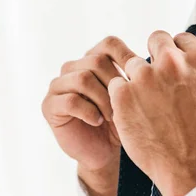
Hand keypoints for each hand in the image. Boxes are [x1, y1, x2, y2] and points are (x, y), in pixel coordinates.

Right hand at [41, 36, 141, 172]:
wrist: (104, 151)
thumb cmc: (120, 120)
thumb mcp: (130, 95)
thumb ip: (133, 74)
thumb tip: (146, 60)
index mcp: (92, 59)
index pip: (109, 44)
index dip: (126, 56)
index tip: (139, 76)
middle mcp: (72, 67)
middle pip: (96, 61)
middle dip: (114, 84)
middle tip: (124, 106)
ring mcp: (58, 84)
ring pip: (83, 78)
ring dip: (103, 99)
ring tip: (112, 116)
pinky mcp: (49, 105)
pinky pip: (70, 100)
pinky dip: (89, 112)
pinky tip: (97, 121)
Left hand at [107, 30, 195, 195]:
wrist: (191, 168)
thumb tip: (184, 62)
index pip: (179, 38)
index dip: (174, 52)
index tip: (171, 65)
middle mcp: (173, 61)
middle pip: (155, 39)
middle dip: (153, 56)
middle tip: (154, 79)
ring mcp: (146, 76)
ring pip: (132, 64)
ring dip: (136, 80)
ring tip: (145, 105)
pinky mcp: (123, 93)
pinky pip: (115, 84)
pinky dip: (121, 98)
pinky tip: (133, 114)